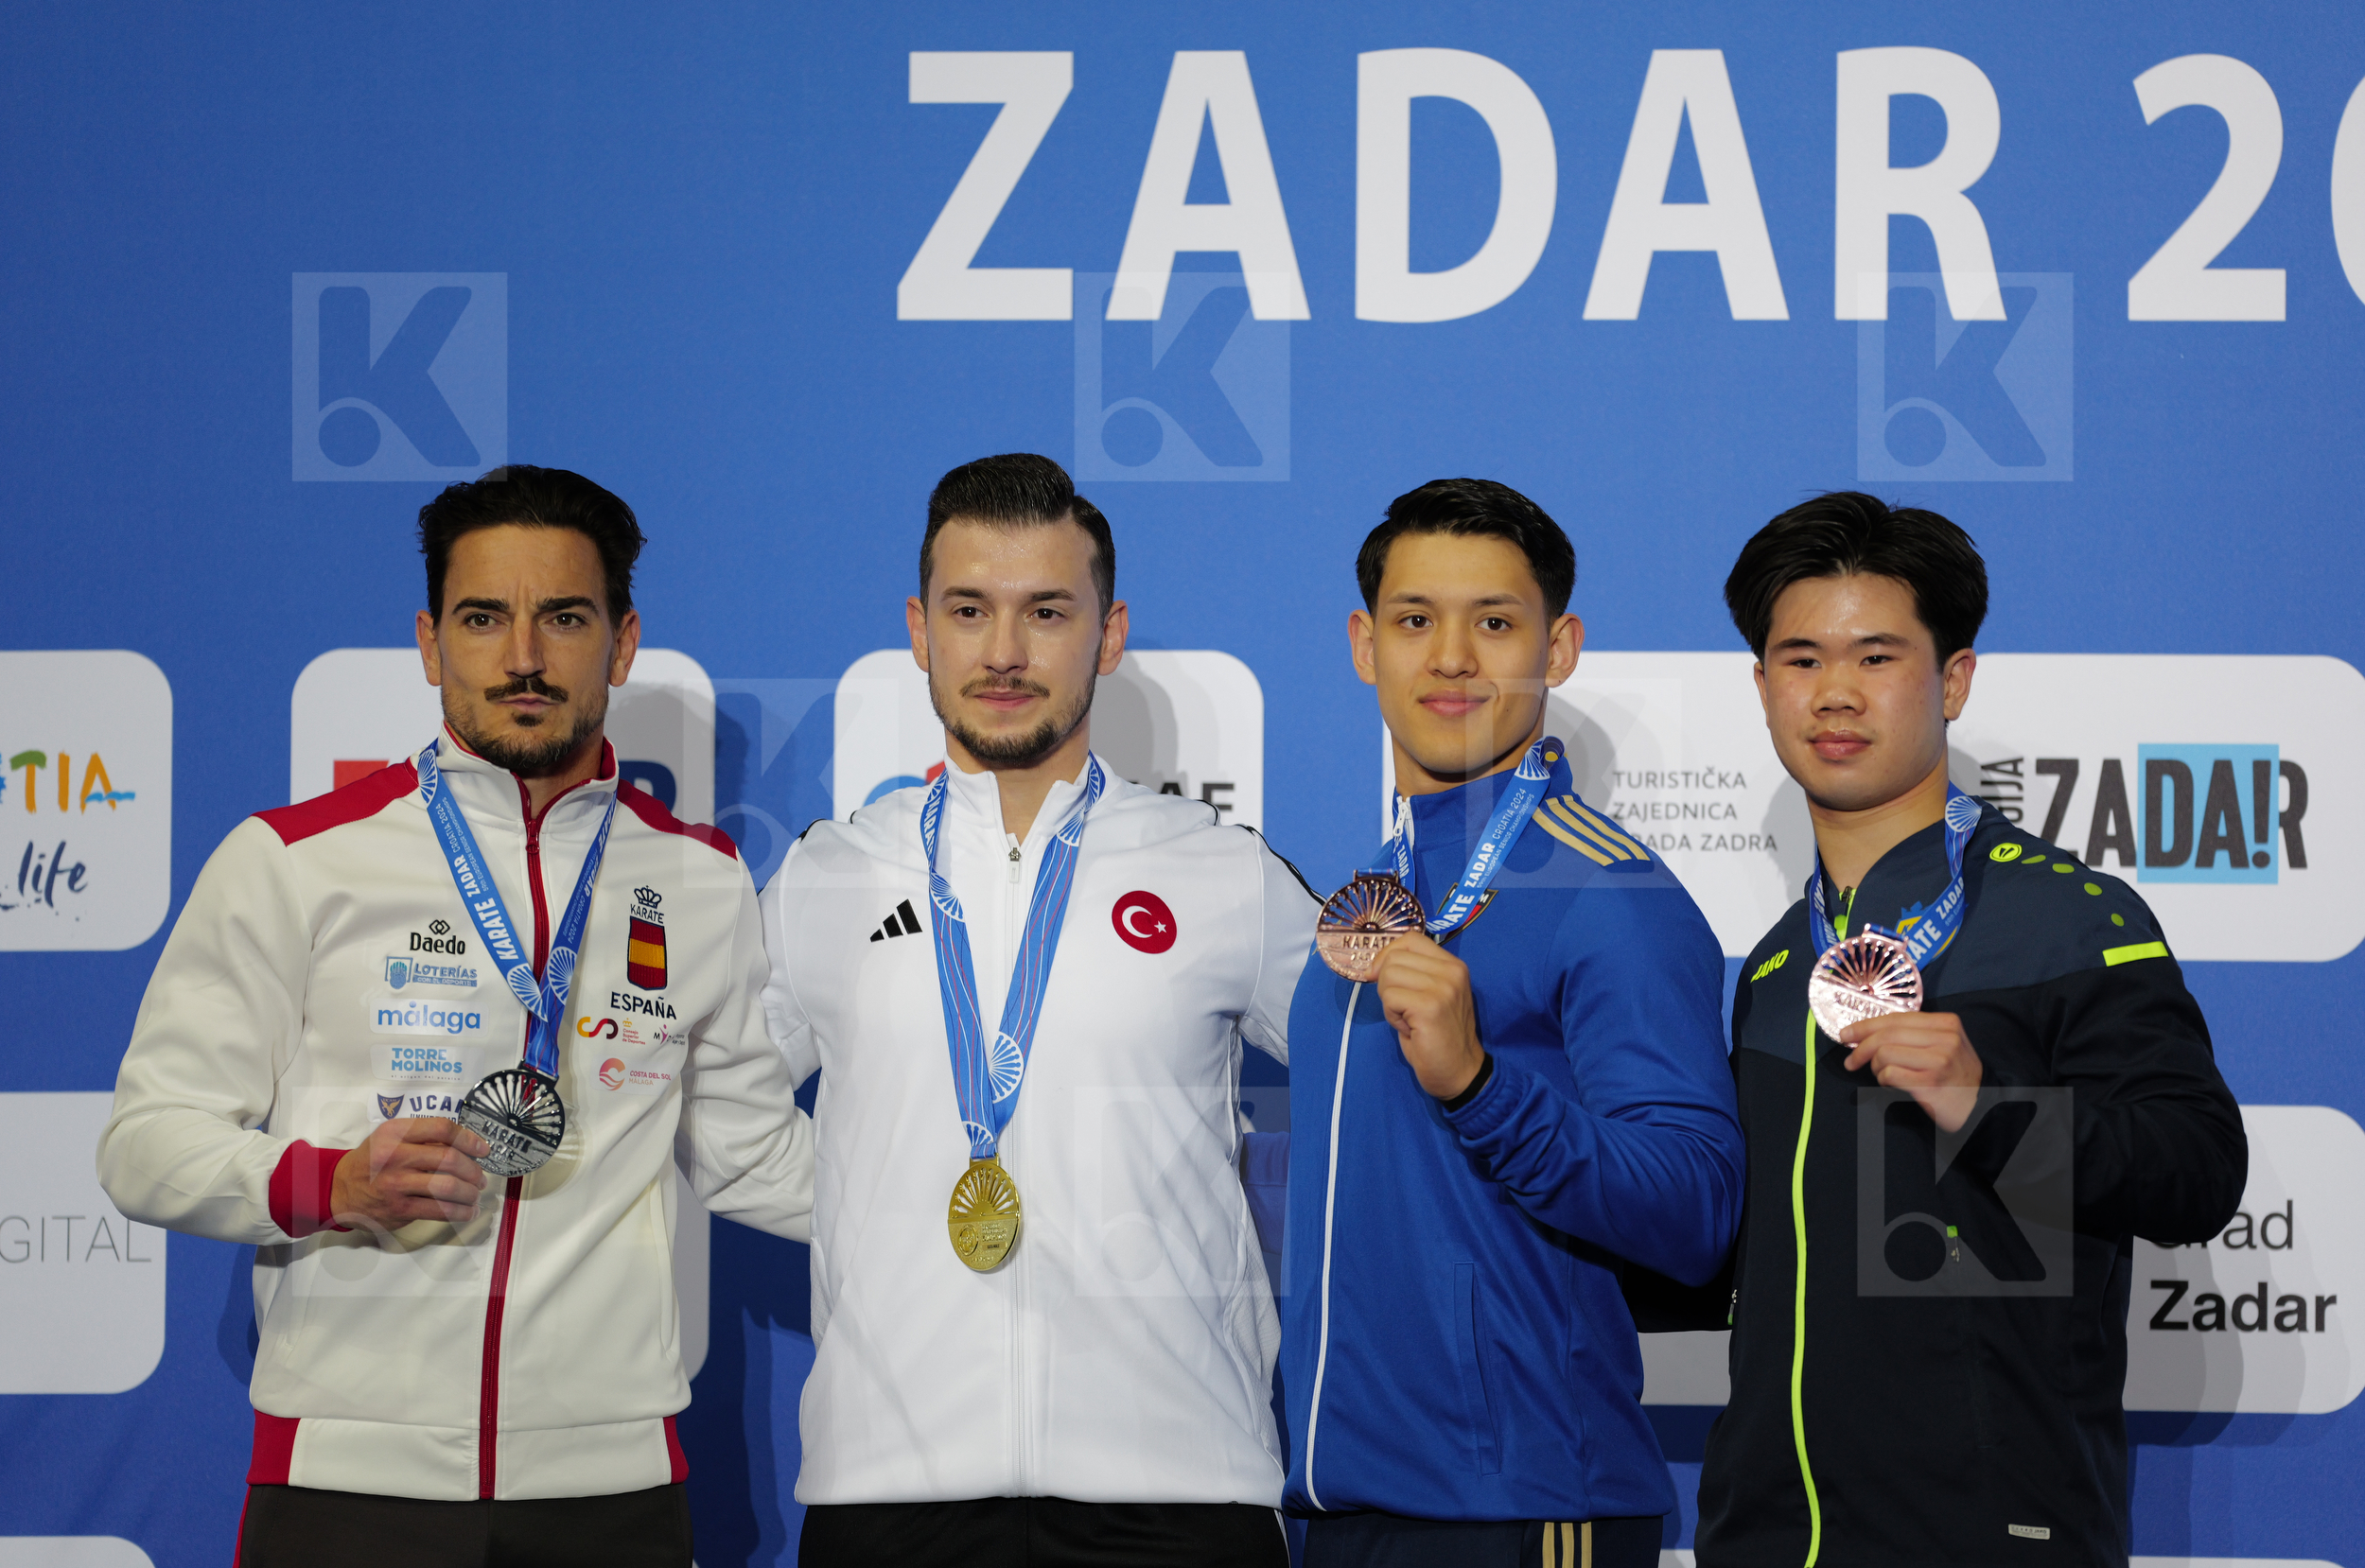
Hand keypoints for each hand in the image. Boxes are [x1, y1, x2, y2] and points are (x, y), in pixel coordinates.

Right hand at [329, 1118, 491, 1228]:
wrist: (340, 1189)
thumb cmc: (372, 1160)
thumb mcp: (390, 1138)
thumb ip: (422, 1138)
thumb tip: (466, 1146)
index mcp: (396, 1132)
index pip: (441, 1128)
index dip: (469, 1138)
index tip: (483, 1149)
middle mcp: (395, 1156)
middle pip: (449, 1159)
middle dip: (473, 1170)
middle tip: (481, 1178)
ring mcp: (396, 1184)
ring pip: (447, 1187)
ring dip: (470, 1193)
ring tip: (476, 1195)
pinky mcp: (399, 1208)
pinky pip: (438, 1210)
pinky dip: (460, 1212)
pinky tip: (468, 1211)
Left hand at [1370, 931, 1485, 1100]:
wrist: (1460, 1073)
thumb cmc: (1439, 1037)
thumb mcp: (1430, 995)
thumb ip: (1413, 974)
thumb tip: (1375, 964)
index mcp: (1453, 965)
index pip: (1410, 938)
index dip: (1387, 954)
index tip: (1381, 976)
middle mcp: (1452, 971)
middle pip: (1394, 957)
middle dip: (1387, 984)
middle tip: (1404, 1009)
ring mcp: (1443, 988)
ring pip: (1388, 976)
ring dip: (1389, 1002)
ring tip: (1409, 1019)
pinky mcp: (1430, 1007)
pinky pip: (1390, 998)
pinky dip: (1392, 1016)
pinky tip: (1410, 1029)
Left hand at [1840, 1011, 1983, 1132]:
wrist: (1979, 1107)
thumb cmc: (1955, 1075)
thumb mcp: (1944, 1045)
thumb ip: (1914, 1034)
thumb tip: (1868, 1032)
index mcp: (1946, 1023)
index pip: (1896, 1018)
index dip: (1866, 1025)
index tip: (1847, 1034)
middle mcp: (1945, 1038)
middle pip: (1887, 1034)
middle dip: (1861, 1046)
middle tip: (1850, 1060)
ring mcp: (1939, 1060)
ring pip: (1885, 1053)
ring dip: (1875, 1067)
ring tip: (1883, 1075)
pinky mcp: (1930, 1083)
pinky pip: (1890, 1074)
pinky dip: (1883, 1080)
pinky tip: (1891, 1085)